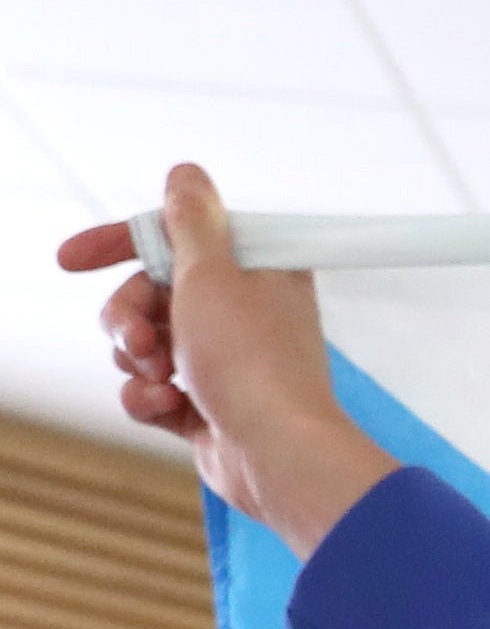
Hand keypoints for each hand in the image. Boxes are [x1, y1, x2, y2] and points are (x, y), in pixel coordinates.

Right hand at [56, 163, 395, 553]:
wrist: (278, 453)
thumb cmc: (251, 360)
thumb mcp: (213, 272)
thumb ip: (192, 221)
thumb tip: (187, 176)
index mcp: (255, 272)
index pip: (176, 241)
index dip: (120, 245)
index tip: (72, 259)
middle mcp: (243, 313)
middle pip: (149, 294)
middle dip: (130, 316)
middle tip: (142, 339)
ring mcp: (224, 362)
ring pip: (144, 344)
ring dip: (138, 359)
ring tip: (161, 376)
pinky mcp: (208, 407)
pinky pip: (151, 391)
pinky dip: (150, 398)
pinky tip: (168, 407)